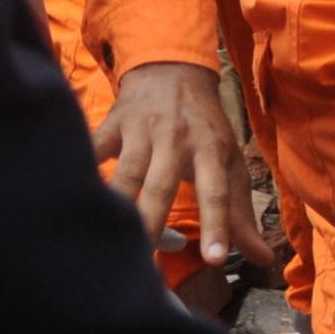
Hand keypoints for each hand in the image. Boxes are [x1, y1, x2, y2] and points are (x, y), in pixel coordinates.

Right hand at [94, 61, 270, 267]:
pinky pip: (92, 152)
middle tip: (145, 263)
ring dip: (117, 207)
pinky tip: (70, 200)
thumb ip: (241, 213)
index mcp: (211, 149)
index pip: (217, 191)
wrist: (173, 70)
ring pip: (125, 175)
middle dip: (153, 222)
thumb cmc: (204, 128)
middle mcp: (177, 139)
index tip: (216, 260)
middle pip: (162, 186)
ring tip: (108, 246)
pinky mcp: (111, 125)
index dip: (217, 225)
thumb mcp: (229, 162)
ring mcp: (141, 130)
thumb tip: (264, 259)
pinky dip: (80, 172)